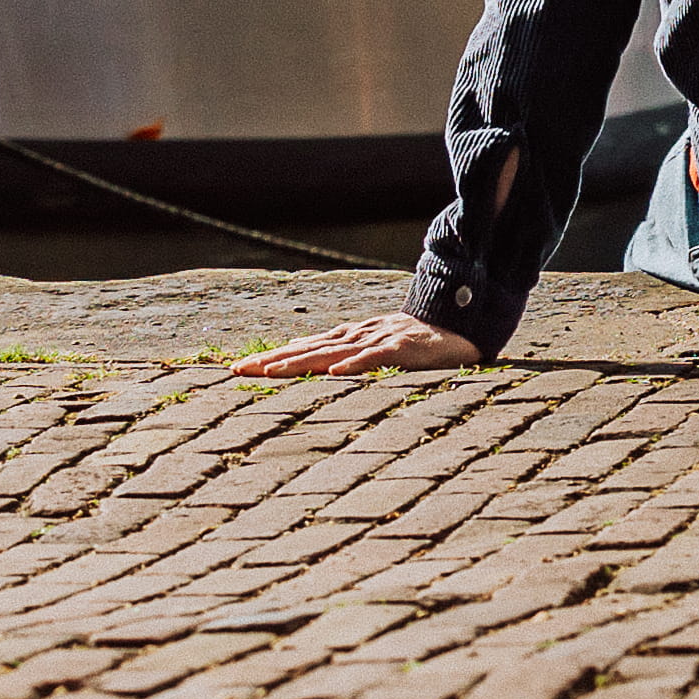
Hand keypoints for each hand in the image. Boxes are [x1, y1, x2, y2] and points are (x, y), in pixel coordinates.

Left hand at [230, 310, 484, 376]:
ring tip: (272, 371)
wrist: (460, 325)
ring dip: (301, 361)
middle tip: (238, 370)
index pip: (303, 347)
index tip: (238, 368)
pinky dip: (355, 364)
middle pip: (309, 348)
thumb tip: (304, 359)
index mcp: (350, 338)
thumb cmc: (416, 340)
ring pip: (334, 352)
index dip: (273, 357)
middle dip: (273, 360)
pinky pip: (376, 357)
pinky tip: (335, 373)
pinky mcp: (403, 347)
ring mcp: (379, 339)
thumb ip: (343, 352)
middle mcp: (358, 335)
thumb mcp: (374, 346)